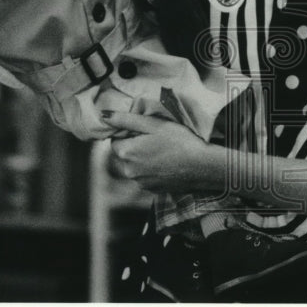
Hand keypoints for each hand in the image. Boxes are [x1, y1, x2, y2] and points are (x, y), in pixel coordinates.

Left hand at [106, 112, 222, 193]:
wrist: (202, 167)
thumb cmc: (179, 141)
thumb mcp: (153, 124)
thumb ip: (126, 119)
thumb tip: (103, 116)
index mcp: (126, 152)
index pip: (115, 140)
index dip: (129, 134)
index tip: (146, 132)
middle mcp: (128, 171)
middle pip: (124, 154)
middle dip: (135, 147)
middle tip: (156, 140)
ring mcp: (140, 183)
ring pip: (135, 167)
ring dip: (143, 160)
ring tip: (164, 153)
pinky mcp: (151, 191)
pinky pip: (145, 177)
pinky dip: (152, 171)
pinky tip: (167, 164)